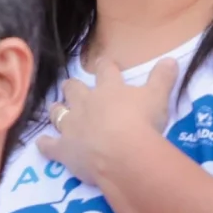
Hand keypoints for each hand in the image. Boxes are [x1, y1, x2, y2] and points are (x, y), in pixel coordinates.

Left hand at [39, 56, 177, 186]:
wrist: (123, 152)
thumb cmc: (142, 122)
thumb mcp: (158, 97)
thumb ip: (163, 78)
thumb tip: (171, 59)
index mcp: (108, 89)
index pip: (105, 70)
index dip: (105, 66)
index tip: (104, 63)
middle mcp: (85, 103)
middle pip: (73, 88)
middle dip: (73, 87)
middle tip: (74, 88)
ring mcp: (71, 125)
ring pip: (58, 112)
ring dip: (57, 110)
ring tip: (57, 110)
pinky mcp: (64, 149)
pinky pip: (49, 146)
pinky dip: (45, 145)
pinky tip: (41, 144)